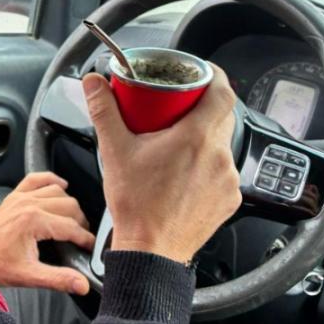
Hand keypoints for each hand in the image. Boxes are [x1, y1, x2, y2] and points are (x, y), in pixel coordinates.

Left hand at [0, 172, 96, 294]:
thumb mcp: (29, 276)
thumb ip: (58, 279)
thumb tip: (81, 284)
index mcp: (34, 221)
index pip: (71, 227)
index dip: (85, 238)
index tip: (90, 248)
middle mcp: (29, 204)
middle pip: (69, 206)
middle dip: (80, 222)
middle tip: (82, 237)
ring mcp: (21, 197)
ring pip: (57, 191)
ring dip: (69, 203)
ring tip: (73, 221)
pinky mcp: (14, 196)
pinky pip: (36, 178)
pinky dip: (50, 179)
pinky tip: (61, 186)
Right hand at [81, 65, 241, 263]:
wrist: (151, 251)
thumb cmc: (137, 206)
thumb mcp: (115, 151)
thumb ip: (105, 111)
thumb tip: (95, 83)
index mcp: (196, 138)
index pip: (222, 92)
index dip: (214, 76)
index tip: (203, 72)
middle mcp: (219, 156)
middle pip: (222, 116)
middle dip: (203, 107)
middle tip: (180, 107)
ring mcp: (227, 179)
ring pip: (222, 144)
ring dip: (205, 139)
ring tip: (179, 144)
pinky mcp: (229, 199)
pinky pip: (223, 171)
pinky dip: (208, 166)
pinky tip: (187, 173)